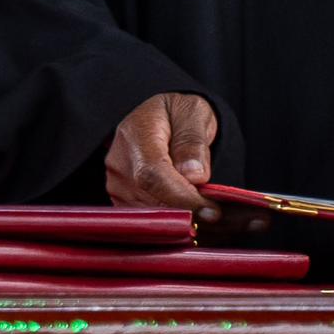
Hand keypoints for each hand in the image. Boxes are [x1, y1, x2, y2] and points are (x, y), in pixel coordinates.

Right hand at [103, 92, 218, 210]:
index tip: (210, 211)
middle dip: (187, 211)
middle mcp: (120, 162)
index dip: (182, 197)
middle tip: (216, 213)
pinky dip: (170, 219)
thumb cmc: (180, 114)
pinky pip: (146, 218)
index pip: (153, 174)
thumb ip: (193, 142)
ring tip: (204, 209)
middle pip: (151, 199)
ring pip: (150, 213)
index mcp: (137, 134)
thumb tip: (194, 176)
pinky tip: (189, 211)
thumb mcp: (194, 114)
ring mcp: (117, 183)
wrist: (160, 118)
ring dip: (180, 216)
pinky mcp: (121, 198)